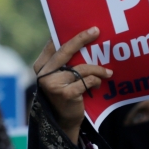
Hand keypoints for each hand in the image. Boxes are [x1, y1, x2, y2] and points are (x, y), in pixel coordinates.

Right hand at [33, 27, 111, 143]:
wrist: (64, 120)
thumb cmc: (65, 93)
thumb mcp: (60, 76)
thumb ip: (64, 61)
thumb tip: (83, 39)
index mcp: (41, 66)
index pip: (55, 45)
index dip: (70, 35)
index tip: (86, 28)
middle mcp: (44, 74)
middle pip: (65, 51)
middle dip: (82, 39)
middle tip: (96, 31)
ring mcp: (53, 84)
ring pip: (81, 68)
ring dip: (98, 69)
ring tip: (108, 72)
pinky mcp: (65, 94)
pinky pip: (87, 81)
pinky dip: (96, 81)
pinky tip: (98, 85)